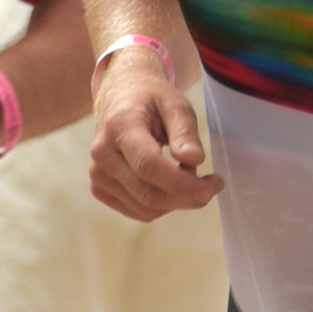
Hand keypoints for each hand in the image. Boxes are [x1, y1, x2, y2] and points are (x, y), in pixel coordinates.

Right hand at [89, 60, 220, 222]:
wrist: (120, 99)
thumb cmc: (151, 100)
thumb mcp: (175, 105)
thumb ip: (186, 132)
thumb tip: (194, 159)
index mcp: (119, 127)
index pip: (149, 166)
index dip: (184, 184)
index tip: (214, 185)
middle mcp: (103, 154)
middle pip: (149, 194)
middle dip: (188, 198)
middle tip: (212, 186)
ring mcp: (98, 175)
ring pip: (146, 209)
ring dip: (177, 202)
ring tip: (188, 176)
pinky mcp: (101, 189)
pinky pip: (140, 212)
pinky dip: (163, 206)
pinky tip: (171, 185)